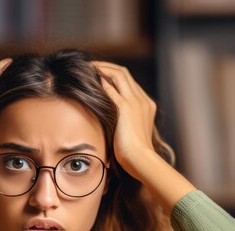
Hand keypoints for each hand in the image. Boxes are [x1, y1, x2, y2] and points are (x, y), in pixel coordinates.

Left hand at [92, 61, 157, 180]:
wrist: (141, 160)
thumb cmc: (133, 153)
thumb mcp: (129, 133)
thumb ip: (123, 122)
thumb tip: (108, 121)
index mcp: (146, 105)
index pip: (129, 82)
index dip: (113, 74)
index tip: (99, 74)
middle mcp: (143, 100)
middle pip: (124, 73)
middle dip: (106, 67)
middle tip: (90, 66)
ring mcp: (136, 102)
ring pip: (119, 75)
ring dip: (102, 68)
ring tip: (88, 68)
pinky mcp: (126, 108)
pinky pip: (112, 88)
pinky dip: (101, 80)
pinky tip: (90, 78)